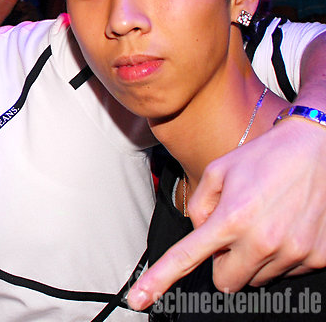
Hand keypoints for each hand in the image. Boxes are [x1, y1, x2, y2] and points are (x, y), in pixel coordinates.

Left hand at [127, 118, 325, 310]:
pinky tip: (286, 225)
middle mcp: (263, 241)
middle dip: (224, 262)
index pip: (187, 258)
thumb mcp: (218, 171)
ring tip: (265, 220)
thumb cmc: (266, 157)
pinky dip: (282, 254)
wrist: (318, 149)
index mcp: (232, 218)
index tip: (139, 299)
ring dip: (254, 257)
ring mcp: (294, 252)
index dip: (159, 280)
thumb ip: (199, 206)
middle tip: (234, 232)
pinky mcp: (319, 257)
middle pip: (226, 281)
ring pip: (258, 277)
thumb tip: (198, 233)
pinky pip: (288, 271)